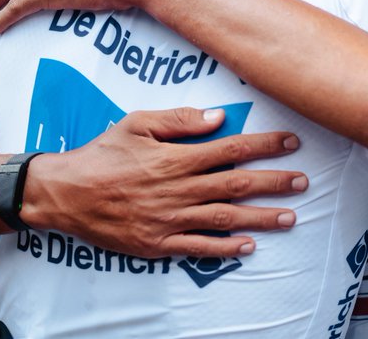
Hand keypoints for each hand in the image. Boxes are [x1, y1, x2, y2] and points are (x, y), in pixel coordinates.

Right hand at [21, 107, 306, 257]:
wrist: (65, 194)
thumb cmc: (101, 153)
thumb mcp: (136, 123)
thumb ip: (179, 119)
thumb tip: (218, 117)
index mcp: (175, 158)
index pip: (231, 150)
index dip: (264, 146)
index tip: (291, 143)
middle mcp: (178, 190)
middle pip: (236, 186)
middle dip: (273, 183)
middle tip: (302, 181)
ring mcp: (169, 219)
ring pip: (224, 220)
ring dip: (260, 219)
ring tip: (290, 217)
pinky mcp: (158, 243)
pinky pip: (197, 248)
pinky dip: (224, 249)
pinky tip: (248, 248)